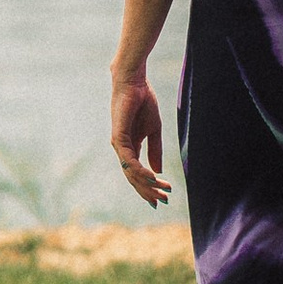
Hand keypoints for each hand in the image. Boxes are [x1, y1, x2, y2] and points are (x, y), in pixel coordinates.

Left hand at [111, 71, 169, 209]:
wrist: (134, 82)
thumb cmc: (143, 102)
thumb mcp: (153, 130)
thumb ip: (154, 150)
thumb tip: (157, 171)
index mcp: (130, 147)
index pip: (138, 173)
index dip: (149, 187)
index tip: (163, 198)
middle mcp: (122, 149)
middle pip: (134, 178)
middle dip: (148, 191)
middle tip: (163, 201)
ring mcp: (119, 144)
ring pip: (131, 172)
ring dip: (147, 184)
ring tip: (161, 191)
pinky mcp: (118, 138)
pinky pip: (129, 161)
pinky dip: (140, 171)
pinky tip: (152, 178)